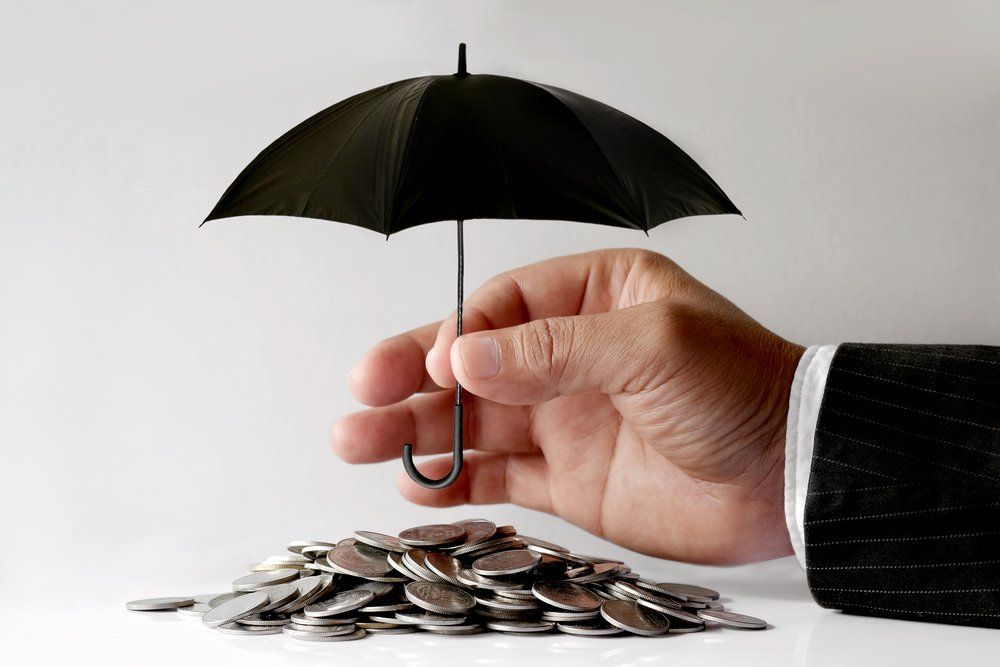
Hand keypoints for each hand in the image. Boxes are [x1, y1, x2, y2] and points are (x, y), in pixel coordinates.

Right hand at [333, 249, 803, 563]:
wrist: (792, 476)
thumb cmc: (746, 389)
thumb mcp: (655, 344)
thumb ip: (556, 349)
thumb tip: (466, 356)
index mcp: (596, 299)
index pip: (502, 308)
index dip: (460, 335)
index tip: (433, 364)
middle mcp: (573, 357)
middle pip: (473, 364)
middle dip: (412, 378)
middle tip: (363, 396)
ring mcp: (568, 419)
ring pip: (475, 421)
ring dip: (418, 429)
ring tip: (362, 440)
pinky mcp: (571, 479)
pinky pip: (500, 475)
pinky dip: (458, 478)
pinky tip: (420, 480)